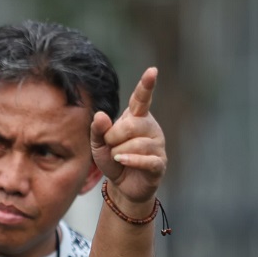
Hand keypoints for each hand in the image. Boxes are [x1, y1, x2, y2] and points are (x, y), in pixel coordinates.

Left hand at [90, 67, 167, 210]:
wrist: (123, 185)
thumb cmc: (113, 159)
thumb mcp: (98, 144)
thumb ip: (98, 129)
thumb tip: (100, 115)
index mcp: (137, 118)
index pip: (141, 99)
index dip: (146, 85)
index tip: (152, 71)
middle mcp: (150, 127)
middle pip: (130, 125)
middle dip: (114, 138)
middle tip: (111, 147)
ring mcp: (157, 145)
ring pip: (136, 144)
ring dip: (119, 153)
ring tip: (119, 158)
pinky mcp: (159, 163)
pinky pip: (146, 159)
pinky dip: (131, 161)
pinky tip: (122, 161)